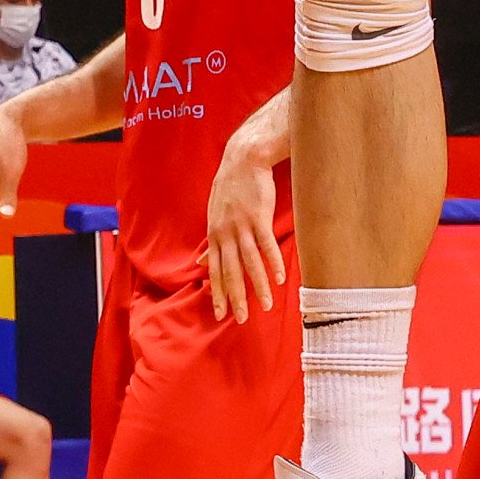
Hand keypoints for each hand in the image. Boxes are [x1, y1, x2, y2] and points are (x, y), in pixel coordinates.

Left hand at [201, 143, 287, 321]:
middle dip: (236, 297)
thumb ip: (210, 242)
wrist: (243, 159)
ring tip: (265, 305)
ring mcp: (242, 226)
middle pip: (231, 272)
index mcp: (214, 235)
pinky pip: (266, 245)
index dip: (217, 293)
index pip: (215, 271)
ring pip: (250, 263)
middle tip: (242, 319)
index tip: (221, 313)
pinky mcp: (259, 217)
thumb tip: (200, 263)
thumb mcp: (214, 215)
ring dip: (259, 286)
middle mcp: (225, 234)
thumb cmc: (230, 188)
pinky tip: (279, 278)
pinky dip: (273, 262)